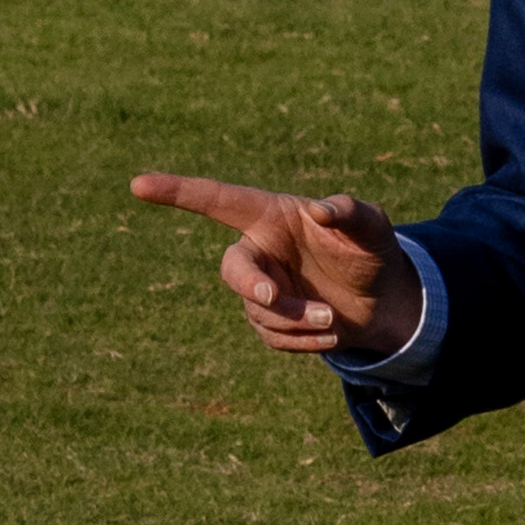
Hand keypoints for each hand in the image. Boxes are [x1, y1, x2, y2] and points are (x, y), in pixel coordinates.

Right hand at [127, 173, 428, 366]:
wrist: (386, 301)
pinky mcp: (272, 321)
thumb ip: (348, 212)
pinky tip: (331, 332)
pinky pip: (272, 336)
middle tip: (272, 297)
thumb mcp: (371, 226)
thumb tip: (320, 211)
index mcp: (271, 215)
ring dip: (295, 318)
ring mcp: (262, 287)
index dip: (177, 192)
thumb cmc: (372, 250)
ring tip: (333, 318)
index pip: (217, 200)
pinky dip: (302, 339)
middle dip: (250, 285)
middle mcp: (259, 250)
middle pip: (232, 268)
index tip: (137, 186)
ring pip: (258, 310)